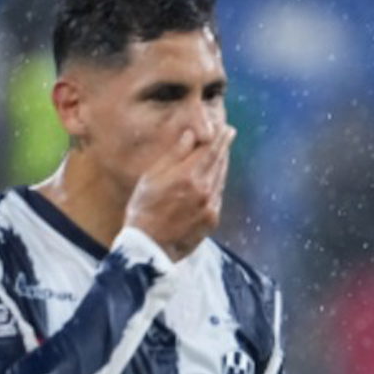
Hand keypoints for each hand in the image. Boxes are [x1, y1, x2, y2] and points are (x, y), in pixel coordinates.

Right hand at [126, 124, 234, 260]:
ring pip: (221, 178)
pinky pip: (218, 195)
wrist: (149, 245)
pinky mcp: (213, 219)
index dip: (219, 138)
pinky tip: (216, 177)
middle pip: (218, 162)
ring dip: (223, 163)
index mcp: (187, 176)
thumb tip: (191, 135)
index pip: (209, 150)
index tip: (226, 128)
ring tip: (223, 152)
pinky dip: (218, 182)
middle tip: (229, 133)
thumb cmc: (144, 208)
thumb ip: (174, 155)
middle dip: (224, 147)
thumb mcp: (152, 177)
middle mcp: (204, 190)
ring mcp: (211, 206)